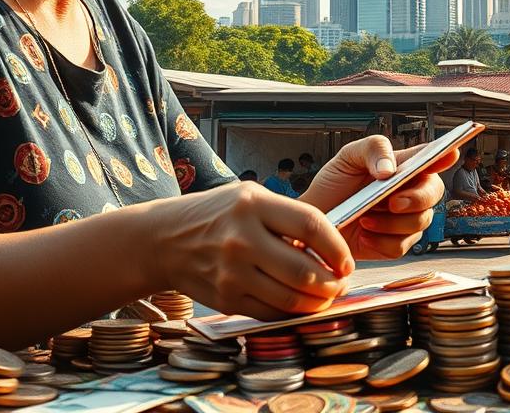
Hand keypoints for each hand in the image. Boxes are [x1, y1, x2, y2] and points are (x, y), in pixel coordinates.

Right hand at [149, 181, 351, 320]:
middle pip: (305, 270)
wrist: (163, 240)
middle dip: (333, 283)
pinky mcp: (226, 298)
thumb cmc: (214, 215)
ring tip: (326, 296)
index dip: (338, 247)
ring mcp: (232, 272)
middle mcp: (242, 238)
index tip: (346, 260)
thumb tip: (330, 243)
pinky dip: (292, 312)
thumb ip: (286, 215)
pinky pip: (271, 312)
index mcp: (253, 204)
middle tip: (341, 283)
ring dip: (318, 302)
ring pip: (291, 298)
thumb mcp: (249, 197)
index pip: (311, 226)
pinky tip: (300, 304)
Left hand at [300, 136, 459, 259]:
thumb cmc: (333, 186)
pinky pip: (401, 247)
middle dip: (417, 199)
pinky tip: (364, 234)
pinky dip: (380, 241)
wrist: (314, 219)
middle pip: (434, 193)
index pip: (431, 158)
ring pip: (420, 223)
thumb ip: (373, 149)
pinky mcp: (395, 244)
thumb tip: (390, 169)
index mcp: (403, 167)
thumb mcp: (348, 157)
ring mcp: (405, 220)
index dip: (445, 155)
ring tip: (365, 218)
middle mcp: (409, 192)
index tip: (449, 153)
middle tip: (392, 202)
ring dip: (390, 222)